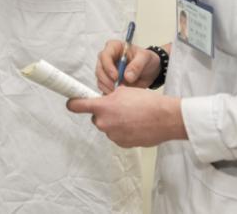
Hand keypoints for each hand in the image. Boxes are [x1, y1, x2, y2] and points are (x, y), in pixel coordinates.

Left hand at [67, 86, 186, 147]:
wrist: (165, 118)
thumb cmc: (146, 102)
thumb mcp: (123, 91)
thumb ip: (108, 97)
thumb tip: (103, 100)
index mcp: (102, 107)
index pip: (77, 106)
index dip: (73, 103)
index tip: (71, 102)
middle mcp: (104, 123)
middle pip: (96, 117)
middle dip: (104, 113)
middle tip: (118, 108)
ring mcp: (113, 135)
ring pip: (107, 127)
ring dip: (114, 122)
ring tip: (131, 116)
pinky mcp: (122, 144)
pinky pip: (117, 135)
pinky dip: (123, 131)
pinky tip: (134, 125)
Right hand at [95, 39, 160, 92]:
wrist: (151, 70)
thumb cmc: (146, 59)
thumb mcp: (145, 58)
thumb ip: (137, 65)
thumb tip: (127, 76)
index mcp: (114, 47)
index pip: (105, 55)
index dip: (108, 67)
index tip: (116, 77)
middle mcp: (107, 58)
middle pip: (99, 69)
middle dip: (107, 80)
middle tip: (117, 87)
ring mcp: (106, 70)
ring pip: (100, 80)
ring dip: (108, 87)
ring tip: (120, 92)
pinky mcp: (108, 81)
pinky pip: (104, 88)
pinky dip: (109, 92)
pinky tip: (117, 95)